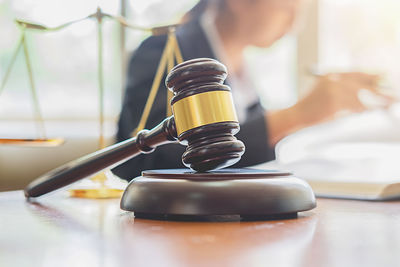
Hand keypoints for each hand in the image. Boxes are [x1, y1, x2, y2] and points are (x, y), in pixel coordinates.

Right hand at [266, 72, 395, 144]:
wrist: (296, 115)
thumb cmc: (311, 106)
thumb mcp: (325, 91)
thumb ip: (343, 89)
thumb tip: (370, 93)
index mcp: (331, 74)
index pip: (357, 73)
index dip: (374, 76)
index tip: (386, 78)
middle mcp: (333, 80)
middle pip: (363, 84)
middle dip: (380, 90)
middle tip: (393, 95)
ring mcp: (334, 91)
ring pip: (362, 97)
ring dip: (376, 102)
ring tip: (388, 104)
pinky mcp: (335, 103)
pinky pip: (356, 107)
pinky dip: (366, 110)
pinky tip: (373, 110)